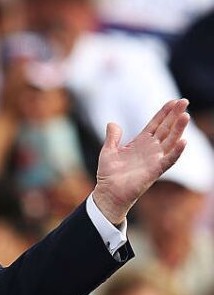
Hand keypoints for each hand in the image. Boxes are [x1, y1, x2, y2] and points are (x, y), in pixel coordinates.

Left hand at [92, 99, 189, 224]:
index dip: (164, 113)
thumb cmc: (108, 174)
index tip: (173, 101)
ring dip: (178, 129)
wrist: (108, 193)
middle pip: (166, 129)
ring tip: (185, 116)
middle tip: (185, 101)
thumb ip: (112, 137)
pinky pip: (169, 160)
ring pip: (170, 141)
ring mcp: (154, 159)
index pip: (155, 124)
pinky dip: (177, 151)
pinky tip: (183, 141)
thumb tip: (112, 123)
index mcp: (140, 143)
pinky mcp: (155, 171)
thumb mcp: (108, 151)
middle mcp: (150, 149)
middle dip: (175, 115)